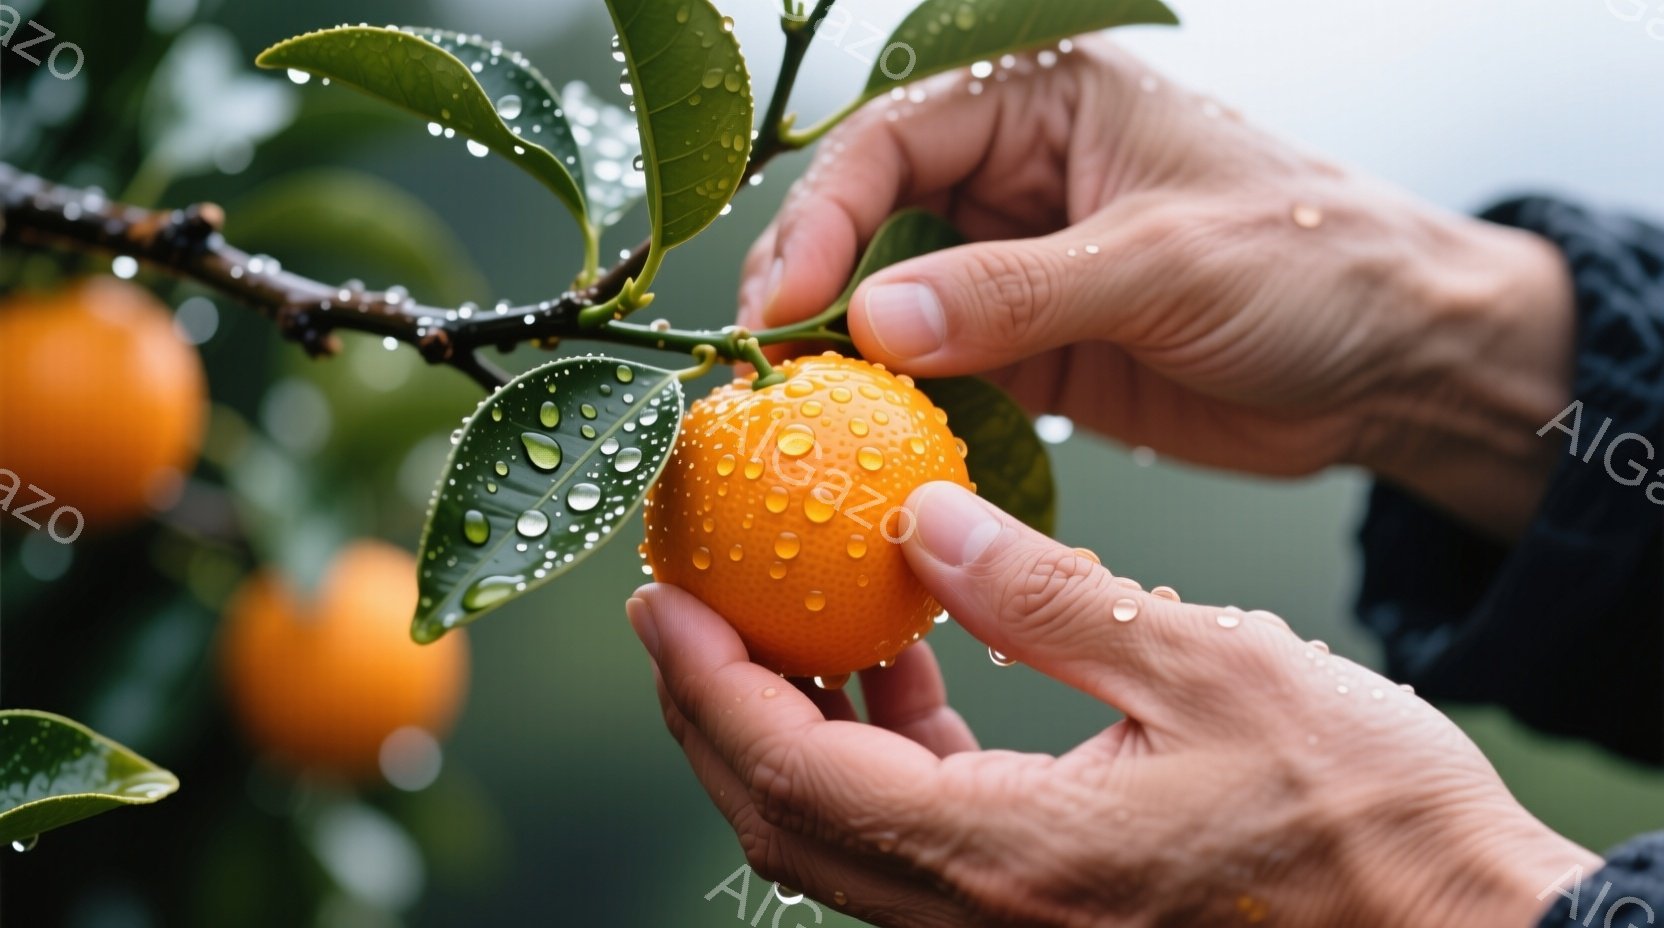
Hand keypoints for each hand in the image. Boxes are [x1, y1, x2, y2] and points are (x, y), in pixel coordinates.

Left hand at [627, 482, 1596, 926]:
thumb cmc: (1355, 810)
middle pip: (788, 820)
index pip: (799, 772)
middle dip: (715, 712)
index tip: (662, 601)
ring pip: (840, 835)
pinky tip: (900, 665)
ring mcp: (1008, 923)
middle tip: (687, 607)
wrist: (1449, 925)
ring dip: (788, 731)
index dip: (710, 685)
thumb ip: (1048, 597)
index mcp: (1010, 857)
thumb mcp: (1206, 668)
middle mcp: (985, 913)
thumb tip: (921, 526)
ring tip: (783, 620)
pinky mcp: (1042, 906)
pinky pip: (914, 833)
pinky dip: (876, 753)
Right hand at [738, 39, 1574, 537]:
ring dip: (844, 358)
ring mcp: (1017, 270)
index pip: (892, 140)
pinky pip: (938, 375)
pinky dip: (899, 408)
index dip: (823, 217)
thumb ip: (1014, 290)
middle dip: (810, 288)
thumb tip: (872, 321)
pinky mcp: (1031, 352)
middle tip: (764, 367)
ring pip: (891, 303)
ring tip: (795, 417)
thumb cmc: (1311, 266)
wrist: (1400, 366)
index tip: (787, 301)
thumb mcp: (1161, 261)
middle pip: (867, 220)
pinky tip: (865, 447)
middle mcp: (1014, 176)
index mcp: (1044, 102)